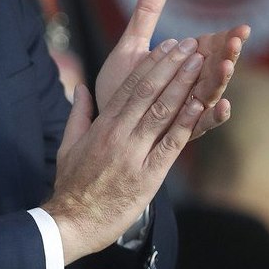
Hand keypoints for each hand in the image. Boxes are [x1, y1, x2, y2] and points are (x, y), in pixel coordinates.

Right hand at [43, 37, 207, 264]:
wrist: (71, 223)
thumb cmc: (71, 186)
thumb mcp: (67, 146)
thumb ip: (78, 115)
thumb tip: (81, 89)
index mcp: (101, 126)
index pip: (129, 87)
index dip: (150, 64)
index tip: (166, 46)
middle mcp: (118, 135)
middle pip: (148, 92)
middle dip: (171, 66)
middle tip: (190, 45)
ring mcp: (133, 154)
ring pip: (162, 112)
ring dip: (183, 85)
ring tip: (200, 63)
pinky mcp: (147, 176)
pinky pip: (170, 144)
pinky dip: (186, 123)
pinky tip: (200, 104)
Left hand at [95, 0, 249, 140]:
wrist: (102, 120)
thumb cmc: (119, 85)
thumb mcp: (132, 46)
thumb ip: (146, 15)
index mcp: (182, 65)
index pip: (211, 48)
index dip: (226, 38)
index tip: (242, 28)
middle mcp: (189, 86)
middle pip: (215, 68)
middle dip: (228, 55)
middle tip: (237, 42)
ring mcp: (185, 109)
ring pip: (210, 94)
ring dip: (221, 80)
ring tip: (228, 67)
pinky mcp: (178, 131)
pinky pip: (200, 125)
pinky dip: (213, 117)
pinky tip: (222, 106)